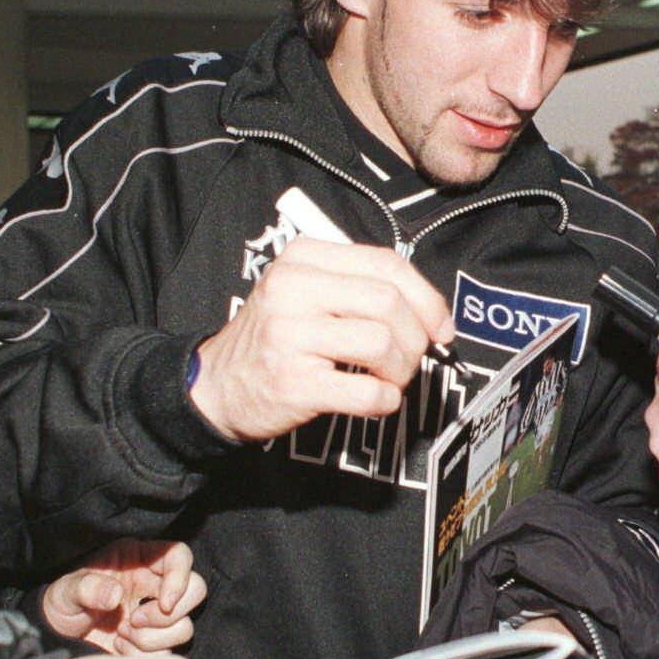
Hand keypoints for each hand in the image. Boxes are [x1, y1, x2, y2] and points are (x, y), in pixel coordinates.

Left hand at [41, 539, 205, 654]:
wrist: (56, 635)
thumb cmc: (62, 602)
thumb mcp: (65, 590)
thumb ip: (85, 587)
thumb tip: (114, 595)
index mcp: (139, 559)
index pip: (179, 556)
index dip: (180, 576)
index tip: (164, 602)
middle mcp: (154, 585)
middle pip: (196, 590)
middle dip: (167, 614)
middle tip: (135, 621)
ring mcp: (157, 616)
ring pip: (184, 627)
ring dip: (154, 639)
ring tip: (122, 635)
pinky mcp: (154, 643)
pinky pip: (168, 652)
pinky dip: (144, 655)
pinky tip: (120, 648)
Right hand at [189, 237, 454, 441]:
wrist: (217, 386)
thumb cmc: (276, 339)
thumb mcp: (305, 292)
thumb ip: (359, 287)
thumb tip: (431, 314)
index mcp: (302, 258)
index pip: (386, 264)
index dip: (427, 298)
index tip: (440, 327)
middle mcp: (293, 289)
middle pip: (388, 304)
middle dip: (416, 337)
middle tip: (411, 358)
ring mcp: (290, 336)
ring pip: (382, 344)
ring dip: (401, 370)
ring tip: (388, 379)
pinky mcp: (294, 383)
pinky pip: (367, 391)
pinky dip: (384, 400)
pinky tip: (374, 399)